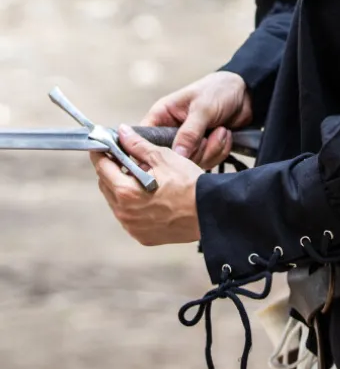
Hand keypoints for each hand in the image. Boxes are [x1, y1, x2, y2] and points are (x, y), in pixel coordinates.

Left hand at [90, 126, 202, 245]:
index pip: (102, 167)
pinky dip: (133, 204)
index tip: (102, 145)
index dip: (100, 153)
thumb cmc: (188, 183)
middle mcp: (124, 212)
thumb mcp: (163, 157)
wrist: (209, 212)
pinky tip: (148, 195)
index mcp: (125, 191)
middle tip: (124, 157)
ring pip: (116, 202)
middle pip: (106, 185)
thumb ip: (138, 145)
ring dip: (122, 187)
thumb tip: (122, 132)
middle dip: (111, 169)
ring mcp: (132, 227)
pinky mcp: (142, 236)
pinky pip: (129, 216)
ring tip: (140, 177)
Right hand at [140, 71, 251, 167]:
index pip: (144, 140)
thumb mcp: (203, 108)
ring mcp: (187, 143)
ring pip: (191, 163)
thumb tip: (177, 155)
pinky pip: (207, 162)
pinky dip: (220, 150)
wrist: (245, 93)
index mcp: (162, 116)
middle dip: (196, 151)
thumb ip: (189, 132)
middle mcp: (171, 132)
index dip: (153, 152)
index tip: (171, 158)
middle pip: (171, 159)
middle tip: (207, 136)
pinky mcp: (202, 150)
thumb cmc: (219, 90)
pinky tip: (225, 134)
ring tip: (221, 130)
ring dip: (211, 149)